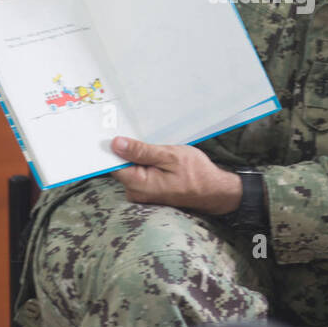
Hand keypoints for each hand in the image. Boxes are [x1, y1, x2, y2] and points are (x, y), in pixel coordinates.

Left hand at [110, 136, 242, 214]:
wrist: (214, 191)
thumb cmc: (196, 174)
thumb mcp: (170, 156)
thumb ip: (141, 151)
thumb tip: (116, 144)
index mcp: (138, 184)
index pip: (112, 164)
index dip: (112, 148)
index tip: (115, 132)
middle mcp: (136, 193)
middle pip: (120, 166)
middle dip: (128, 150)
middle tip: (144, 137)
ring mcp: (141, 194)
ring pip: (130, 168)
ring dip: (139, 156)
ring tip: (156, 148)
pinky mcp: (148, 192)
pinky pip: (139, 173)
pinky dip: (145, 163)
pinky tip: (157, 157)